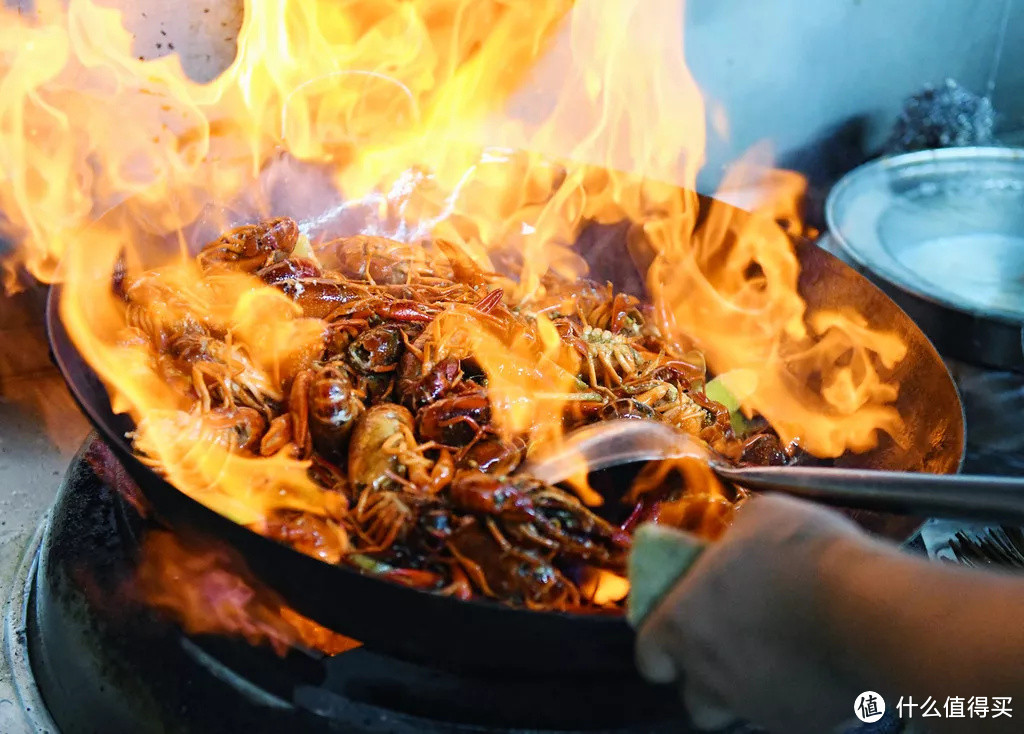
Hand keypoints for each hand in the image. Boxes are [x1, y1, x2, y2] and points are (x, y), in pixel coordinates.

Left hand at [634, 494, 873, 732]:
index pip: (649, 656)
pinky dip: (796, 697)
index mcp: (683, 624)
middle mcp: (710, 673)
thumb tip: (738, 541)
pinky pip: (788, 714)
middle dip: (703, 679)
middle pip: (692, 697)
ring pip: (737, 712)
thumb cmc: (799, 554)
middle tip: (730, 648)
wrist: (868, 611)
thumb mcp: (758, 516)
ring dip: (746, 691)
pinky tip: (817, 669)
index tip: (675, 633)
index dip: (658, 648)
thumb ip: (736, 536)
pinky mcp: (803, 723)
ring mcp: (755, 704)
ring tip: (774, 662)